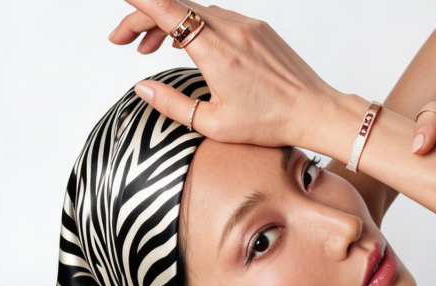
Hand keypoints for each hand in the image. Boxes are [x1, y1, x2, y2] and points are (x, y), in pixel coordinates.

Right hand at [108, 0, 339, 148]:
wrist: (315, 112)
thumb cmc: (269, 123)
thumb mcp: (214, 124)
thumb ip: (173, 104)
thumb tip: (142, 88)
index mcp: (216, 50)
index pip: (167, 10)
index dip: (139, 3)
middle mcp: (231, 28)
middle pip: (175, 7)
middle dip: (142, 19)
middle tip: (121, 41)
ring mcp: (247, 24)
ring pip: (195, 10)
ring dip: (169, 24)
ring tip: (149, 49)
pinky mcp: (259, 28)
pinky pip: (217, 16)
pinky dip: (194, 25)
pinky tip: (186, 44)